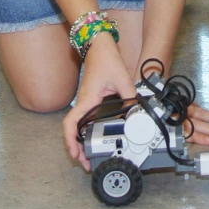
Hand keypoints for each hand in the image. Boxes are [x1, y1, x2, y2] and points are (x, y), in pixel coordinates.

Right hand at [62, 45, 138, 171]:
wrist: (99, 46)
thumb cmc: (105, 59)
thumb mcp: (121, 78)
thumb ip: (130, 96)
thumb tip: (138, 112)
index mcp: (87, 100)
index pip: (70, 124)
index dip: (70, 141)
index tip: (75, 153)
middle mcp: (83, 103)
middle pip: (73, 130)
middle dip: (76, 148)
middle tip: (86, 163)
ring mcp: (86, 102)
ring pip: (78, 126)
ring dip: (81, 141)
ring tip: (89, 155)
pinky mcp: (91, 100)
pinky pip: (85, 119)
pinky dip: (86, 131)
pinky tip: (95, 138)